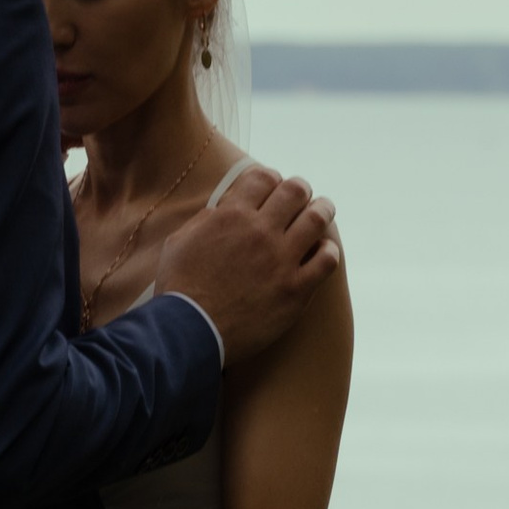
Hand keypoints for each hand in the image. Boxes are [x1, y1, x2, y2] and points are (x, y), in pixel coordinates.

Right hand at [153, 166, 341, 366]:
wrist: (190, 332)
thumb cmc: (180, 288)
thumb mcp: (179, 242)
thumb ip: (205, 220)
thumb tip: (223, 208)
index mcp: (231, 216)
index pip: (264, 177)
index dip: (272, 178)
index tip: (273, 187)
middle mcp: (260, 232)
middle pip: (295, 191)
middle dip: (300, 189)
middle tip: (301, 197)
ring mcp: (281, 260)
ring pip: (317, 219)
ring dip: (323, 210)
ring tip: (323, 211)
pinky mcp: (295, 290)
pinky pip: (326, 261)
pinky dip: (328, 251)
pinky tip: (324, 252)